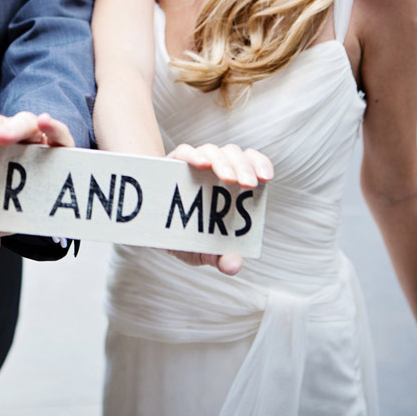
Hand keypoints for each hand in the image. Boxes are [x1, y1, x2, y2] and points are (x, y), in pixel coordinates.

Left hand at [0, 110, 74, 253]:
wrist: (39, 206)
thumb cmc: (7, 203)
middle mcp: (5, 133)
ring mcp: (33, 136)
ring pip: (23, 121)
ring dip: (13, 128)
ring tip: (3, 139)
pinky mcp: (60, 145)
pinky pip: (58, 131)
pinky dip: (52, 125)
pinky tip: (44, 122)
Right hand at [165, 142, 273, 276]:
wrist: (149, 226)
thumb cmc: (183, 234)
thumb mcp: (201, 251)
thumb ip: (218, 258)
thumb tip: (233, 265)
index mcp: (229, 184)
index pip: (250, 163)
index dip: (259, 164)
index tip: (266, 178)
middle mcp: (213, 168)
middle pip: (233, 155)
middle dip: (243, 167)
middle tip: (248, 184)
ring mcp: (193, 164)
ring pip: (212, 150)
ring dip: (222, 162)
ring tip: (228, 179)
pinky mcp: (171, 163)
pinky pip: (184, 151)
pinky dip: (193, 155)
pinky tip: (201, 164)